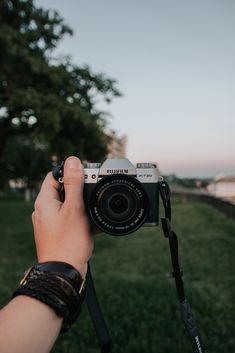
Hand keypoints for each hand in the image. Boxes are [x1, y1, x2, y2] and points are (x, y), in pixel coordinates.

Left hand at [32, 156, 92, 277]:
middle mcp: (44, 211)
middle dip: (78, 189)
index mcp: (44, 201)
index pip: (54, 176)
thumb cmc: (68, 242)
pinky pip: (69, 218)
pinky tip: (92, 223)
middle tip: (92, 192)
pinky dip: (80, 217)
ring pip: (67, 205)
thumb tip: (72, 161)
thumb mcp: (74, 208)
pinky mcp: (57, 232)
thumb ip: (74, 184)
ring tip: (92, 211)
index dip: (69, 172)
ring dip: (81, 205)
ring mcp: (50, 223)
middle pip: (62, 190)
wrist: (64, 272)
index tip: (85, 174)